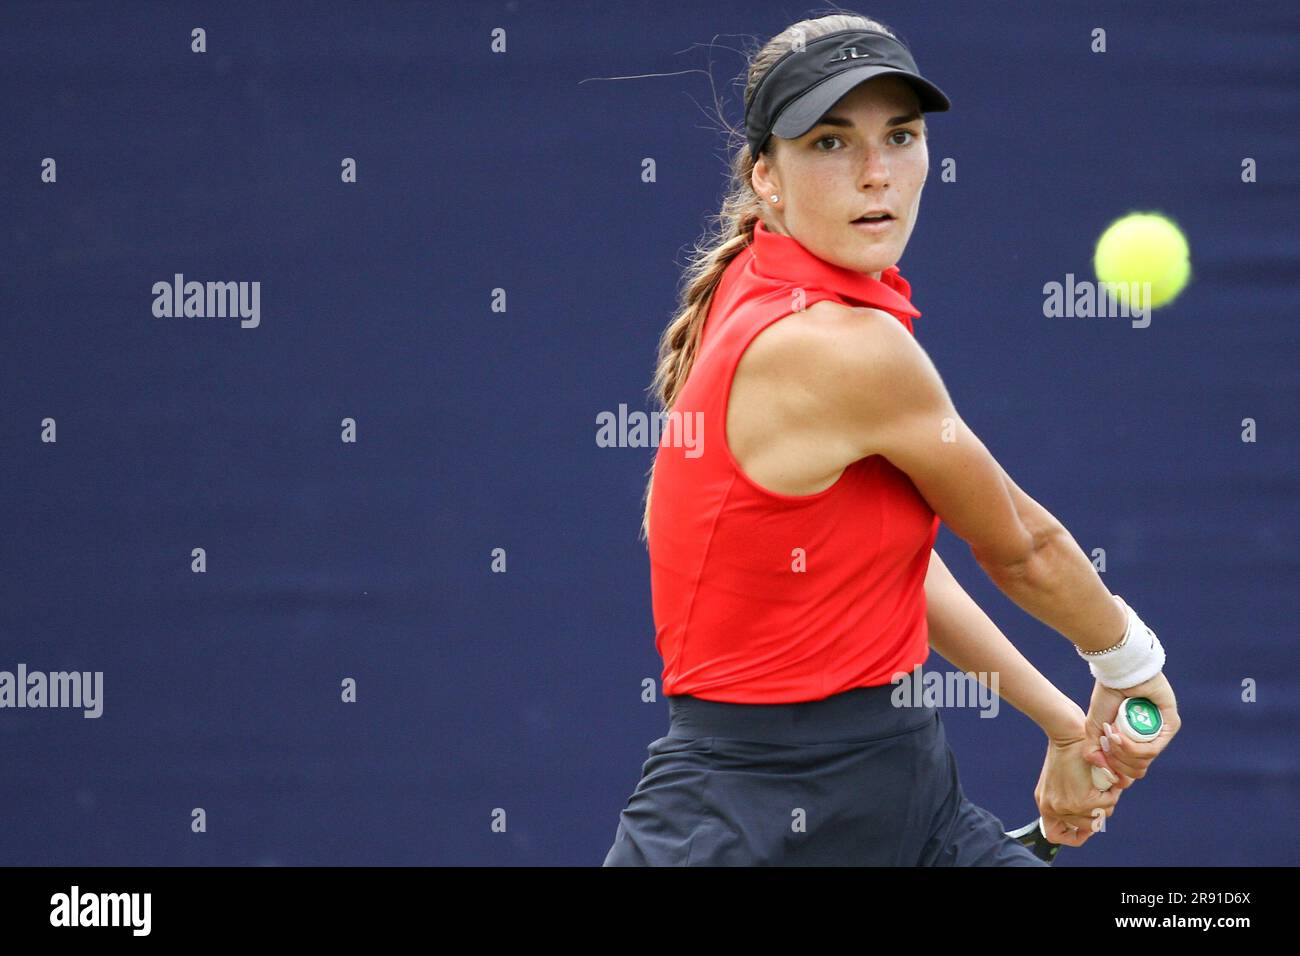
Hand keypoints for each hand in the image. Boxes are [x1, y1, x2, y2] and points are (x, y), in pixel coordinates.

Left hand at [1035, 715, 1120, 847]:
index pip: (1056, 835)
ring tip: (1104, 784)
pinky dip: (1111, 793)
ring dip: (1106, 801)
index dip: (1073, 835)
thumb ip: (1070, 799)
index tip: (1087, 827)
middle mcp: (1052, 808)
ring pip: (1098, 817)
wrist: (1067, 734)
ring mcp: (1066, 807)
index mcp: (1045, 804)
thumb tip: (1091, 824)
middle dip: (1098, 811)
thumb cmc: (1068, 751)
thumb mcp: (1062, 780)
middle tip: (1101, 792)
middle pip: (1085, 826)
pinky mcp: (1081, 801)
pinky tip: (1108, 779)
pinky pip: (1106, 806)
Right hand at [1083, 672, 1180, 785]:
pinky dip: (1132, 748)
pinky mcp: (1170, 725)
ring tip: (1111, 736)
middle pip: (1137, 769)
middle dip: (1117, 762)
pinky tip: (1118, 737)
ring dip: (1122, 752)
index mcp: (1135, 740)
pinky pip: (1152, 749)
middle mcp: (1149, 738)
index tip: (1102, 759)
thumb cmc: (1107, 695)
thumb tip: (1105, 773)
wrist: (1118, 673)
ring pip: (1144, 761)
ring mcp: (1160, 733)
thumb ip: (1094, 751)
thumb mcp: (1094, 727)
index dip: (1115, 769)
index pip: (1130, 769)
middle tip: (1107, 744)